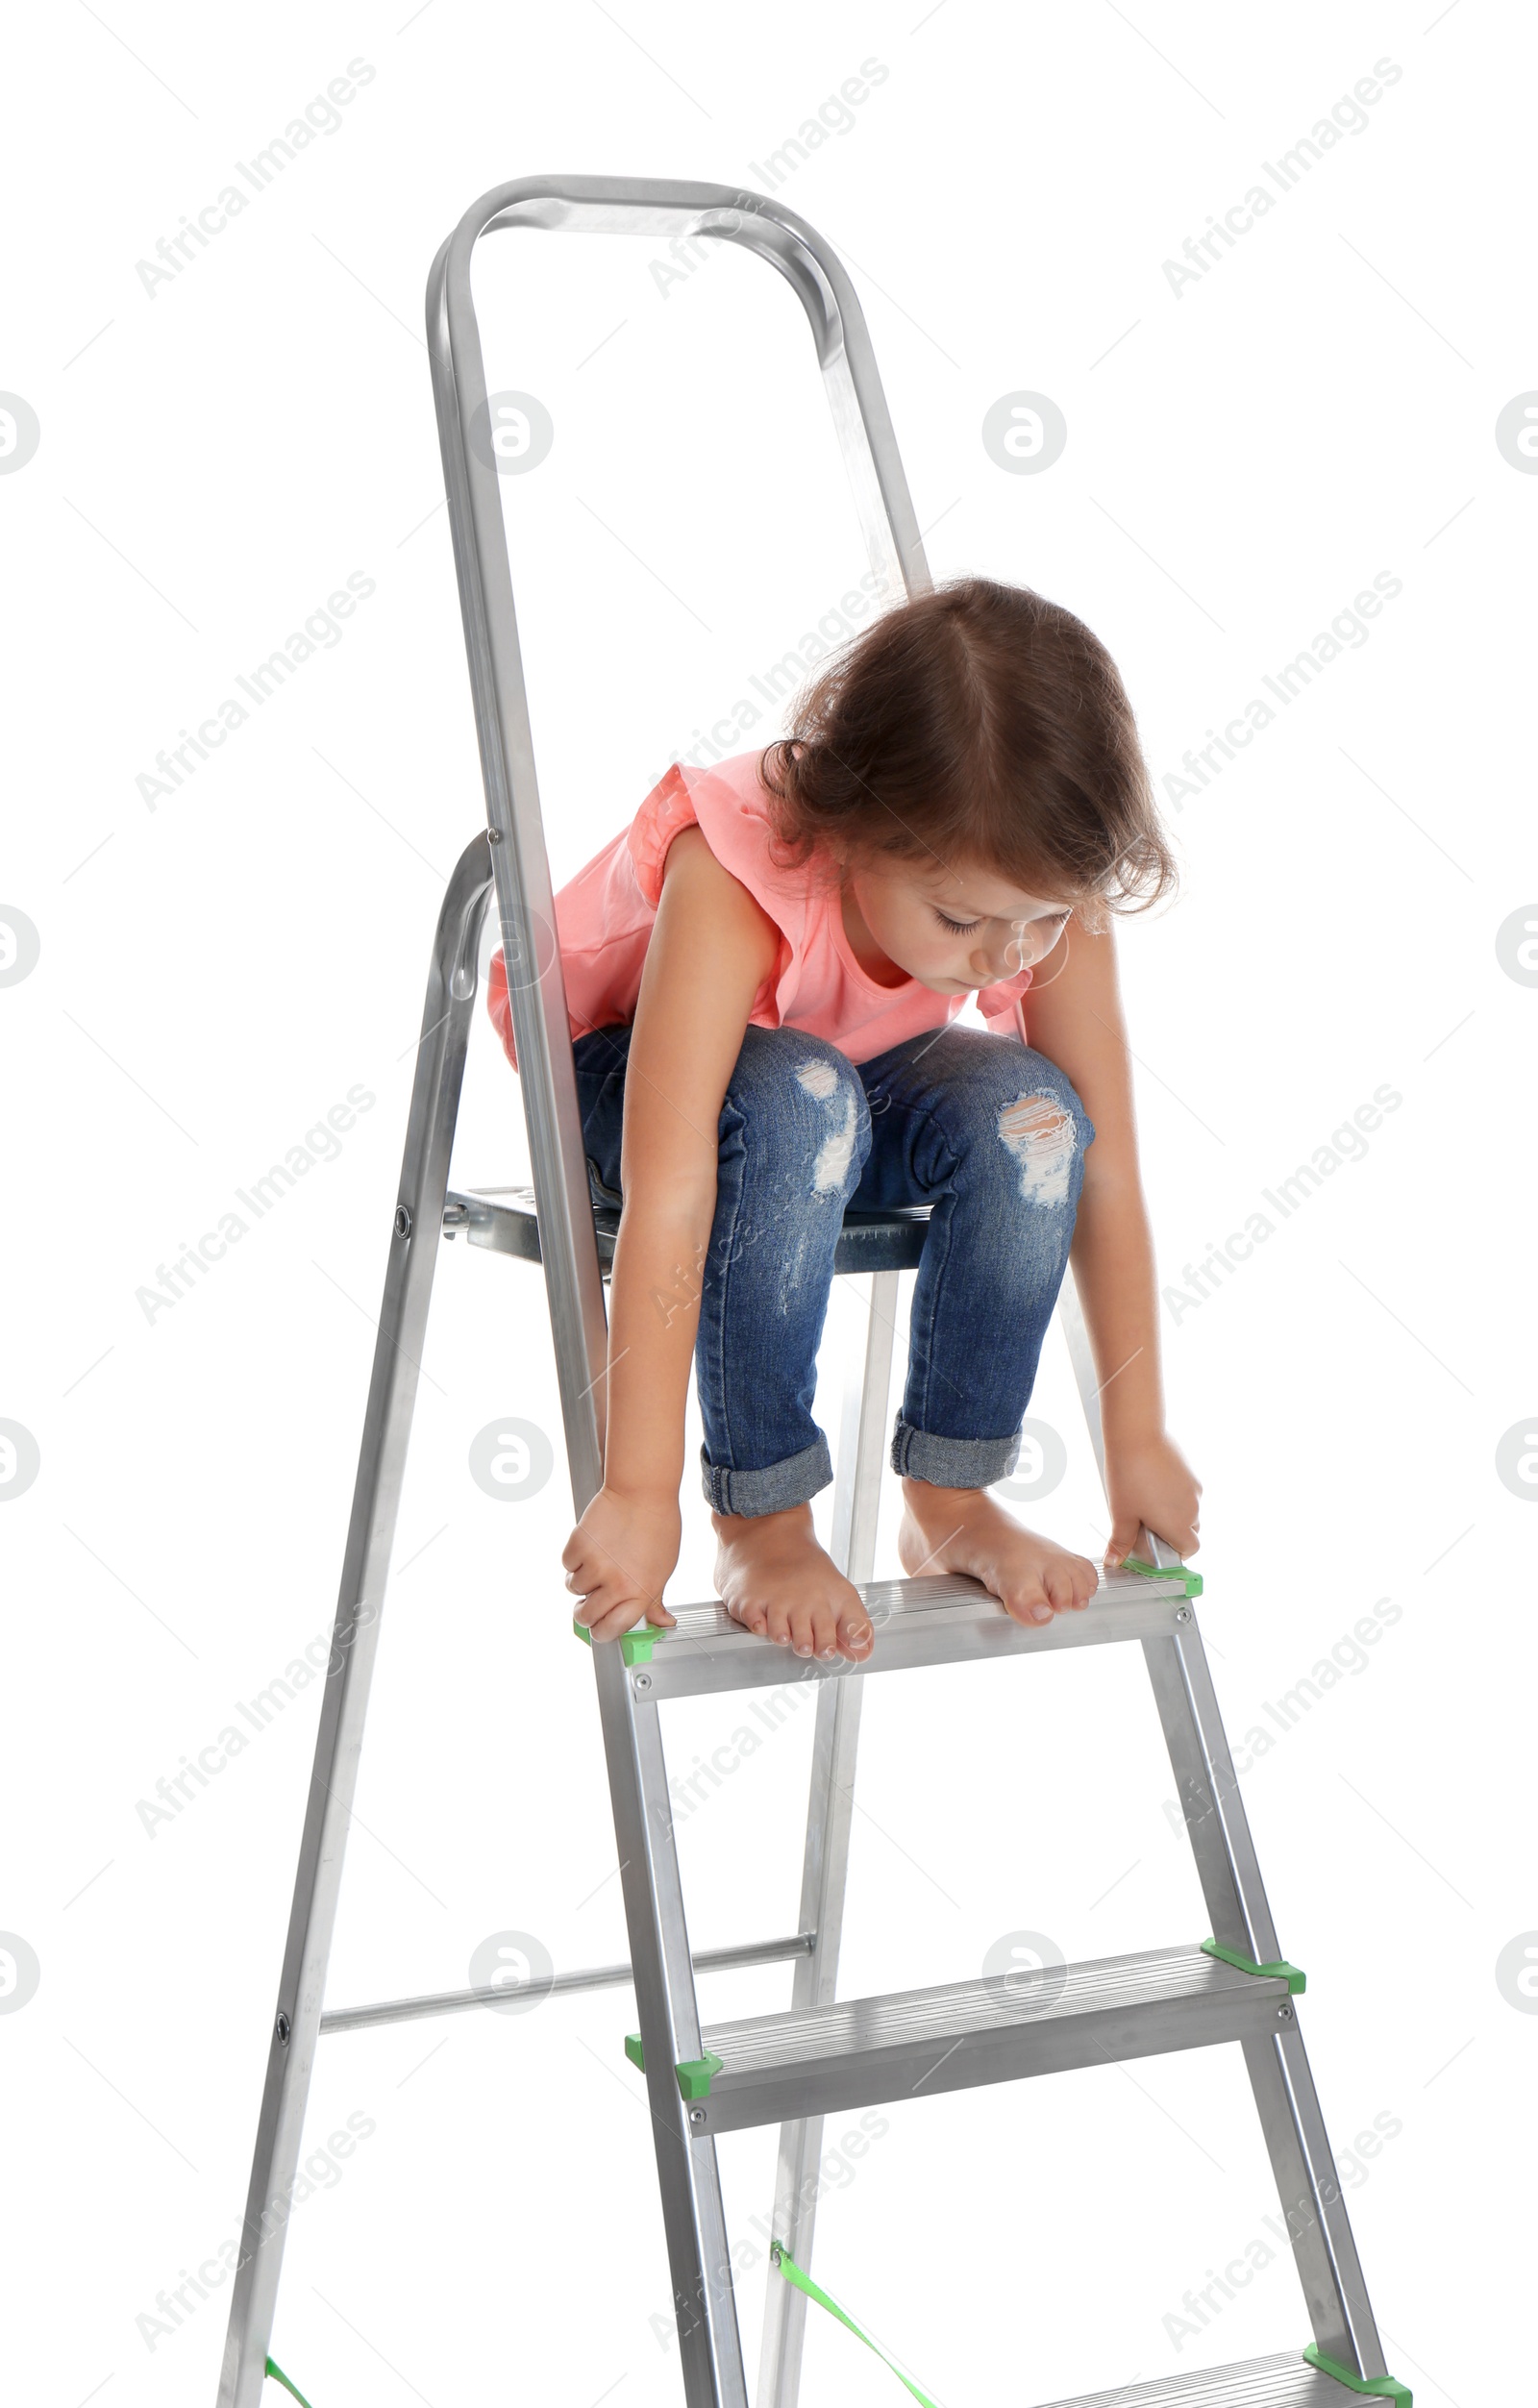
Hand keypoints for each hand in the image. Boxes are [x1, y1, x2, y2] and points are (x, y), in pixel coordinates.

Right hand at [563, 1484, 681, 1643]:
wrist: (643, 1491)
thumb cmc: (658, 1528)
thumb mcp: (664, 1569)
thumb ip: (654, 1600)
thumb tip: (663, 1623)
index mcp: (640, 1594)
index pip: (611, 1630)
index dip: (602, 1632)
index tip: (600, 1628)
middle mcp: (616, 1584)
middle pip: (585, 1617)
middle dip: (585, 1611)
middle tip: (591, 1599)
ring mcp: (595, 1566)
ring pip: (574, 1589)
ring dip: (582, 1579)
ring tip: (599, 1559)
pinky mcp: (579, 1546)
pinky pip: (568, 1566)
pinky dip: (575, 1559)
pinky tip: (593, 1545)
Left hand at [1102, 1428, 1200, 1566]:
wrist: (1137, 1435)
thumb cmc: (1129, 1476)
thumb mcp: (1121, 1515)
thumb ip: (1121, 1542)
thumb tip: (1114, 1561)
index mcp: (1179, 1524)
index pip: (1190, 1549)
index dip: (1175, 1552)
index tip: (1157, 1547)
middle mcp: (1192, 1507)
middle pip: (1190, 1530)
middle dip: (1172, 1532)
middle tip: (1146, 1524)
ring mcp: (1193, 1488)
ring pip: (1188, 1510)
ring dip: (1173, 1512)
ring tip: (1146, 1501)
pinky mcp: (1190, 1472)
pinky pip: (1186, 1492)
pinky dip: (1174, 1494)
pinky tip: (1151, 1484)